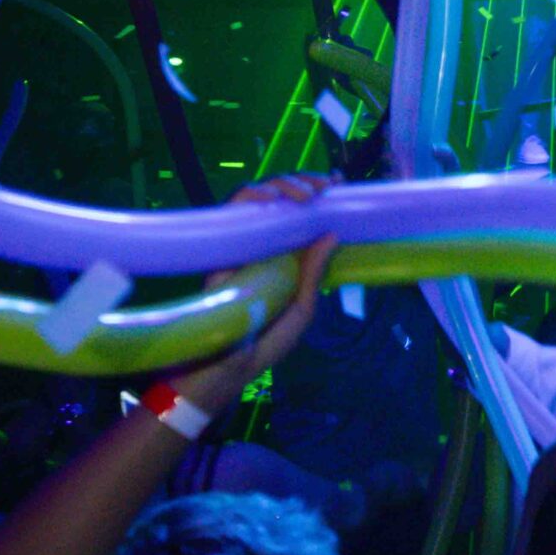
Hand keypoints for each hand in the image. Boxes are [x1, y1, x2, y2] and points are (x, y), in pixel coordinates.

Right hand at [186, 177, 337, 416]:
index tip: (337, 182)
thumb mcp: (300, 313)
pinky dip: (250, 198)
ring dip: (282, 186)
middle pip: (279, 199)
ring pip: (256, 199)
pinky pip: (230, 213)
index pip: (300, 216)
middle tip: (324, 187)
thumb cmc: (262, 346)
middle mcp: (263, 246)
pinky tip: (271, 201)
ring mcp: (240, 245)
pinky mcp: (218, 250)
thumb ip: (314, 276)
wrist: (223, 371)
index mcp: (286, 258)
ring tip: (304, 195)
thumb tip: (331, 234)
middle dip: (303, 183)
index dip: (316, 193)